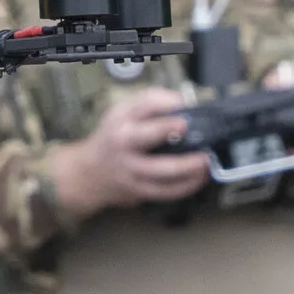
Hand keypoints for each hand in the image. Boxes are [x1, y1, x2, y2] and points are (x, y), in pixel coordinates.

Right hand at [48, 87, 209, 219]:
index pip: (143, 105)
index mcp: (122, 120)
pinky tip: (200, 178)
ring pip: (162, 171)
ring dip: (188, 166)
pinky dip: (186, 186)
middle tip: (187, 126)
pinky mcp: (138, 190)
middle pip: (145, 136)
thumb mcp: (121, 113)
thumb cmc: (112, 138)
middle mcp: (124, 144)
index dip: (165, 102)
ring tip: (205, 160)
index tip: (183, 103)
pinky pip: (166, 191)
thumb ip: (148, 104)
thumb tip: (183, 103)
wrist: (88, 173)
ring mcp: (131, 169)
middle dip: (166, 130)